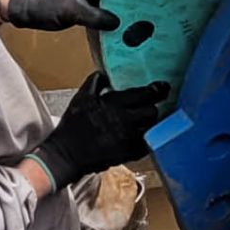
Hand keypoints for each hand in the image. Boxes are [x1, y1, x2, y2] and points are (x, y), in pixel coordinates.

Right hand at [24, 73, 157, 192]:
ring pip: (152, 129)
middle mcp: (125, 122)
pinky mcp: (128, 155)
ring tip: (149, 120)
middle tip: (152, 105)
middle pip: (152, 112)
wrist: (66, 155)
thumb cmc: (72, 128)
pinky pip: (146, 145)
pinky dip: (146, 138)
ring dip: (152, 123)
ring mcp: (128, 140)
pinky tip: (142, 135)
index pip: (144, 94)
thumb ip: (94, 84)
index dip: (157, 90)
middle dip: (153, 108)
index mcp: (114, 105)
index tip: (163, 87)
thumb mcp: (80, 99)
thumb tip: (104, 75)